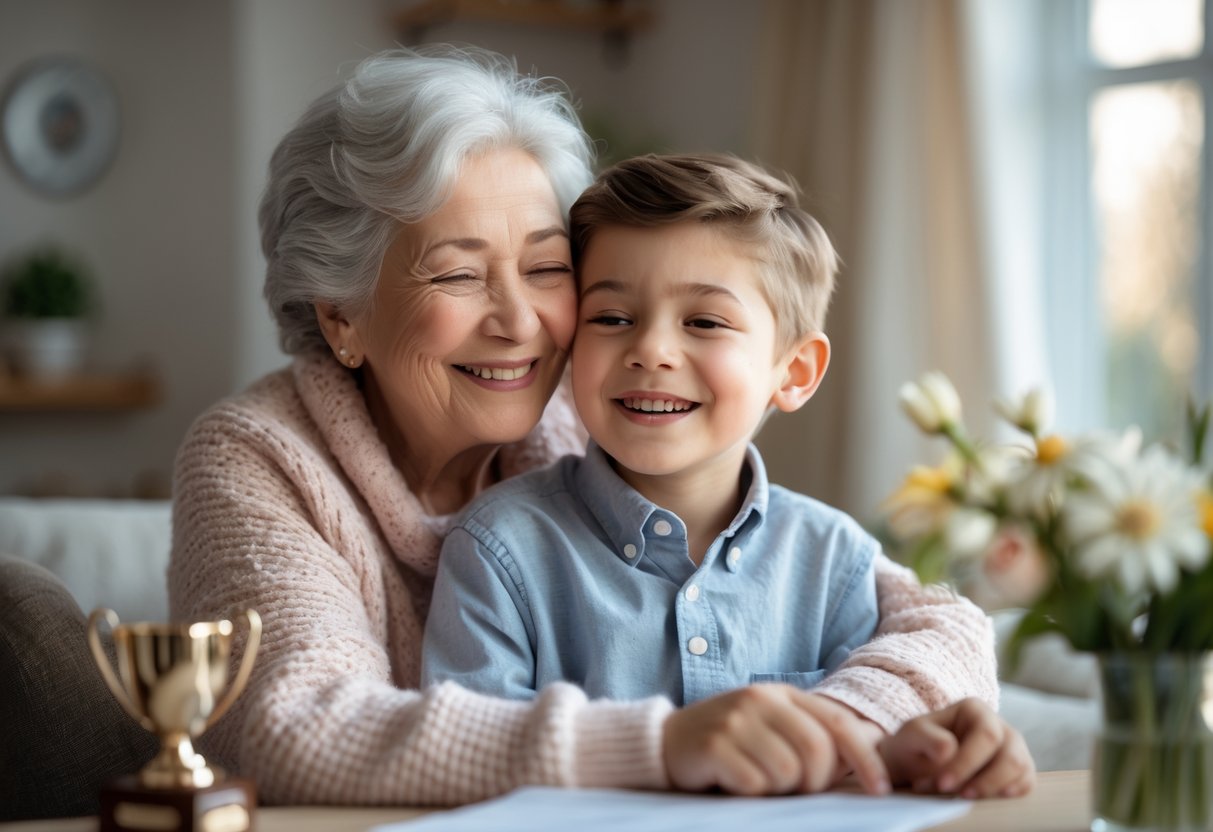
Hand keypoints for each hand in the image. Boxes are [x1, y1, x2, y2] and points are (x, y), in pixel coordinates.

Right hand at [662, 685, 889, 796]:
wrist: (666, 742)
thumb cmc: (731, 743)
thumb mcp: (774, 729)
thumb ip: (816, 736)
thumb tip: (871, 747)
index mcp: (782, 695)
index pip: (838, 722)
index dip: (865, 757)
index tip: (881, 789)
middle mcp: (760, 699)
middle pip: (817, 751)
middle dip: (814, 782)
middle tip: (791, 789)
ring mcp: (735, 720)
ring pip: (787, 772)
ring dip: (777, 790)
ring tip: (756, 780)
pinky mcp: (712, 745)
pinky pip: (753, 784)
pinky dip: (750, 793)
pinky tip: (732, 782)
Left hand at [878, 698, 1035, 798]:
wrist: (918, 764)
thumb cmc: (916, 747)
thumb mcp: (911, 737)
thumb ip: (927, 738)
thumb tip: (950, 748)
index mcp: (974, 709)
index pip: (985, 736)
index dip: (967, 762)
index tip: (942, 783)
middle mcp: (998, 725)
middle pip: (1010, 756)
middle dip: (984, 782)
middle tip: (958, 797)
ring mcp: (1012, 747)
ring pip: (1021, 770)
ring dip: (994, 789)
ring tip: (965, 798)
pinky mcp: (1018, 769)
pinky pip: (1027, 783)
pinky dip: (1009, 794)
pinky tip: (986, 800)